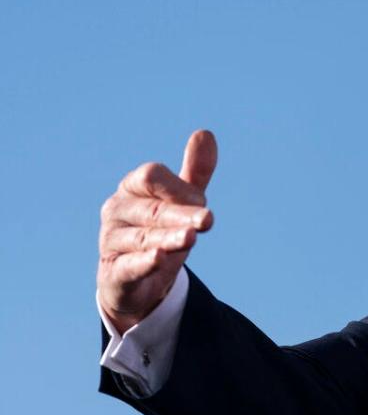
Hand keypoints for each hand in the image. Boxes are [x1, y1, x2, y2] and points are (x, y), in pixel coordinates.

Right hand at [97, 130, 217, 333]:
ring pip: (144, 238)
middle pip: (153, 209)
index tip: (203, 201)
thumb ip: (194, 171)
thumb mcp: (180, 201)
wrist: (136, 281)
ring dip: (169, 238)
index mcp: (131, 188)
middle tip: (208, 219)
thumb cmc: (160, 230)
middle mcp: (117, 211)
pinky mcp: (114, 273)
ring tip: (191, 238)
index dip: (179, 187)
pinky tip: (158, 259)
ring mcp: (111, 242)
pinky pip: (129, 266)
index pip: (151, 176)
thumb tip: (205, 133)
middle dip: (182, 215)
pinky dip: (144, 262)